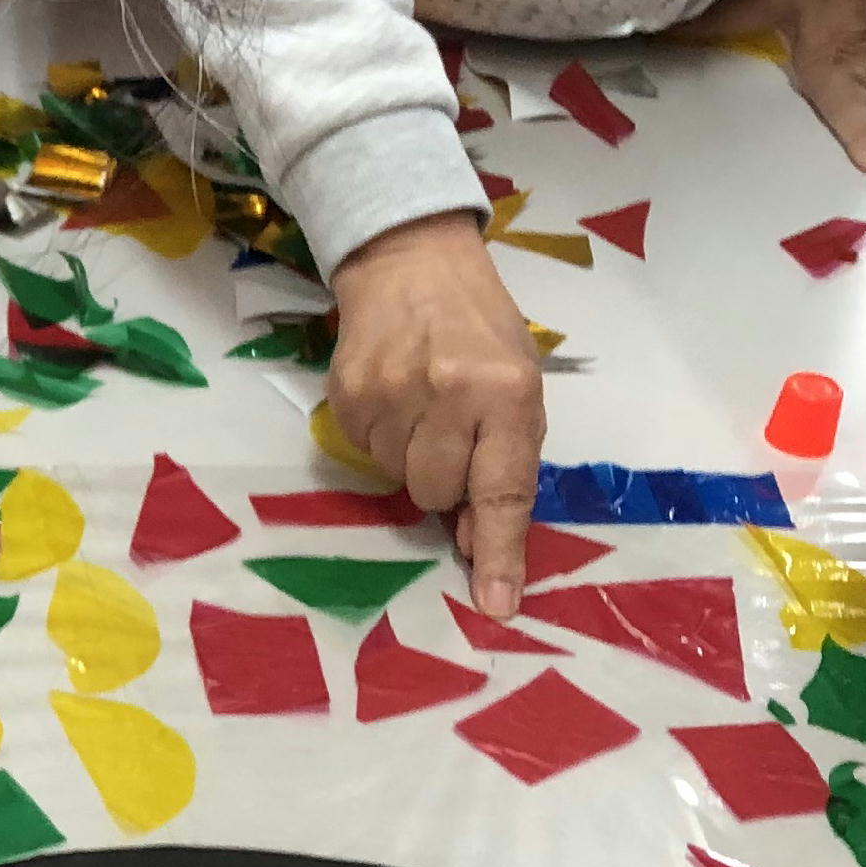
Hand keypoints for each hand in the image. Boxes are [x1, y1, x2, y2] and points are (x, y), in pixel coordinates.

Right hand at [326, 211, 544, 618]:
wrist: (411, 261)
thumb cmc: (480, 329)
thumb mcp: (518, 384)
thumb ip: (506, 460)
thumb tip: (474, 542)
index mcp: (508, 393)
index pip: (503, 491)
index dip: (499, 553)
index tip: (495, 605)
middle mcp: (450, 394)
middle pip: (437, 494)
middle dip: (446, 479)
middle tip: (451, 432)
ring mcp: (392, 392)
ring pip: (397, 479)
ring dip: (410, 456)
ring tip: (420, 405)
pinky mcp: (347, 393)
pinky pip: (363, 452)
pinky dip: (380, 436)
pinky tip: (391, 395)